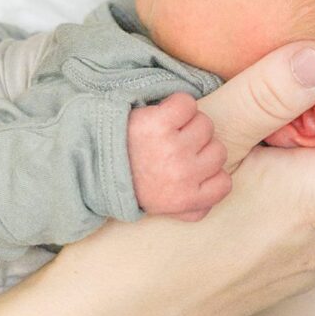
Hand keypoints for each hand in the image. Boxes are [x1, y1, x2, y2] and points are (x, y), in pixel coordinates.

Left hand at [126, 91, 231, 219]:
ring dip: (189, 123)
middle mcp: (182, 174)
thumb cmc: (130, 182)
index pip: (224, 183)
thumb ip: (190, 211)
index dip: (210, 171)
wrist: (90, 163)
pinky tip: (163, 114)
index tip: (193, 166)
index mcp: (185, 197)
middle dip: (199, 146)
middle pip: (218, 150)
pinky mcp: (158, 123)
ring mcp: (171, 148)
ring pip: (205, 125)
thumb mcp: (161, 208)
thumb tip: (209, 205)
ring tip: (166, 131)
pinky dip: (178, 104)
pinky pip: (187, 105)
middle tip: (174, 146)